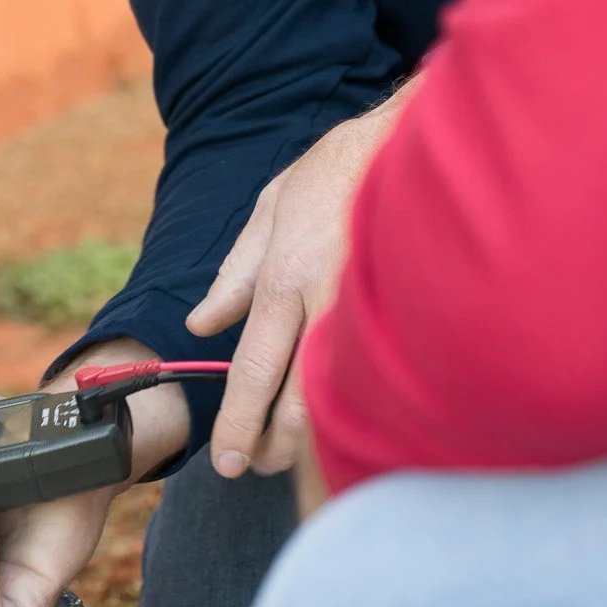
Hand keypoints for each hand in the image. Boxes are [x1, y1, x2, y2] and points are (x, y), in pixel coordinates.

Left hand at [187, 86, 413, 477]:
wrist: (407, 142)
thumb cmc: (334, 172)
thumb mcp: (269, 210)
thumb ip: (234, 274)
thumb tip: (200, 325)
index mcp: (285, 279)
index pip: (254, 372)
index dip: (237, 426)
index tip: (227, 464)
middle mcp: (325, 303)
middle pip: (299, 404)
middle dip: (275, 448)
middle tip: (257, 464)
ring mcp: (370, 311)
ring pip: (341, 401)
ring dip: (313, 440)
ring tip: (292, 450)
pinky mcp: (405, 313)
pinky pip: (375, 378)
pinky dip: (355, 410)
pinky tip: (344, 421)